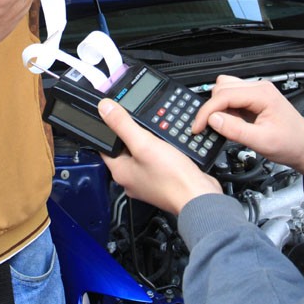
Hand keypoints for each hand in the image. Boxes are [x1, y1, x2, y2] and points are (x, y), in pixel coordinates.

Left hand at [98, 98, 221, 214]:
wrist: (198, 196)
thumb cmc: (172, 177)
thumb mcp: (144, 143)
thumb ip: (123, 125)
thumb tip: (105, 108)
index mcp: (120, 172)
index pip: (105, 146)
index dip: (108, 129)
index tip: (114, 116)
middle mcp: (131, 178)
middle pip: (123, 150)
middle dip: (130, 135)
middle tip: (138, 122)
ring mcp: (146, 181)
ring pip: (140, 154)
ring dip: (146, 142)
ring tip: (154, 133)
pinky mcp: (161, 180)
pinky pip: (154, 161)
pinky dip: (158, 151)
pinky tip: (167, 146)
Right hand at [192, 75, 303, 183]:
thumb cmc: (293, 145)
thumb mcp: (261, 142)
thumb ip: (235, 130)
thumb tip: (213, 119)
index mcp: (262, 94)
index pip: (224, 95)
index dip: (207, 112)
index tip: (197, 127)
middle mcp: (259, 88)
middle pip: (221, 88)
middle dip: (211, 109)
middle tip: (208, 128)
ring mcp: (257, 93)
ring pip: (225, 90)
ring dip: (219, 107)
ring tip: (224, 126)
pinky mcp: (255, 100)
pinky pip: (232, 98)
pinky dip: (226, 110)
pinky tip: (232, 123)